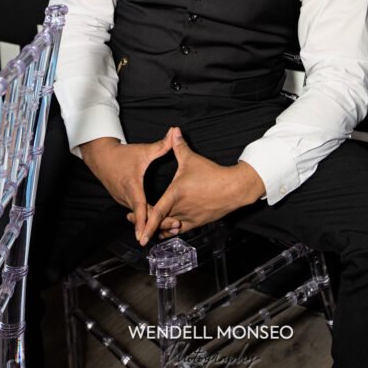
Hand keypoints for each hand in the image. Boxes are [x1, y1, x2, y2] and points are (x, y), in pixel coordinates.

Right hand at [80, 131, 173, 242]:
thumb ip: (160, 145)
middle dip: (158, 223)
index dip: (144, 221)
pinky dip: (146, 218)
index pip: (139, 207)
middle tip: (175, 227)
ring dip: (153, 222)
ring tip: (171, 226)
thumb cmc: (122, 155)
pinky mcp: (124, 201)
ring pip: (139, 216)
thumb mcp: (142, 150)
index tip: (145, 235)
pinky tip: (158, 221)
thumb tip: (174, 134)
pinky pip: (136, 212)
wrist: (102, 157)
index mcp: (131, 186)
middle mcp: (126, 197)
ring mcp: (123, 200)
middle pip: (142, 216)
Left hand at [138, 127, 264, 245]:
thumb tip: (173, 131)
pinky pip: (180, 230)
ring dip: (159, 227)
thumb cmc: (212, 175)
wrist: (233, 188)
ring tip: (150, 223)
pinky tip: (168, 225)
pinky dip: (172, 229)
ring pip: (169, 228)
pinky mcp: (197, 222)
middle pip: (160, 223)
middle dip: (146, 223)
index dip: (146, 225)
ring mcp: (189, 218)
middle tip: (135, 218)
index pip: (157, 214)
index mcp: (175, 195)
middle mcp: (181, 209)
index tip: (139, 237)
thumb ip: (179, 146)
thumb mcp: (192, 159)